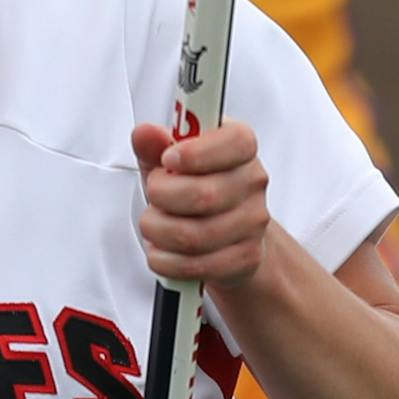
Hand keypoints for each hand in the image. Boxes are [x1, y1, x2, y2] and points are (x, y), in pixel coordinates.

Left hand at [131, 120, 272, 293]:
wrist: (221, 231)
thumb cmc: (189, 185)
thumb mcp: (166, 160)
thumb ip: (154, 145)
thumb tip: (145, 133)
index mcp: (239, 147)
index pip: (236, 142)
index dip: (197, 153)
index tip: (168, 159)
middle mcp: (252, 182)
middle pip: (203, 195)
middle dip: (161, 197)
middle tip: (153, 195)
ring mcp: (253, 222)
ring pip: (194, 235)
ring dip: (157, 230)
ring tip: (152, 223)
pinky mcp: (246, 258)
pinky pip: (196, 265)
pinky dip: (166, 260)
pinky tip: (161, 249)